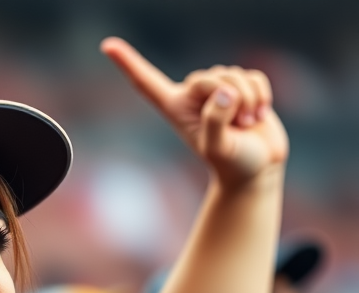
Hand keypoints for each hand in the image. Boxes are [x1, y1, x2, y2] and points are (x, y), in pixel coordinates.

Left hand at [101, 37, 288, 186]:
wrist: (259, 168)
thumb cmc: (234, 163)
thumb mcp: (219, 148)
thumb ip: (216, 121)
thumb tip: (224, 92)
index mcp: (174, 107)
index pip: (146, 83)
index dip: (128, 63)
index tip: (107, 46)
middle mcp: (193, 95)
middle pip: (209, 77)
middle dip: (230, 99)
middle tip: (237, 127)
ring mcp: (218, 89)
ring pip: (235, 75)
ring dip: (249, 101)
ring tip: (245, 125)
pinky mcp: (242, 86)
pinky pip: (254, 76)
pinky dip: (263, 95)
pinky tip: (259, 115)